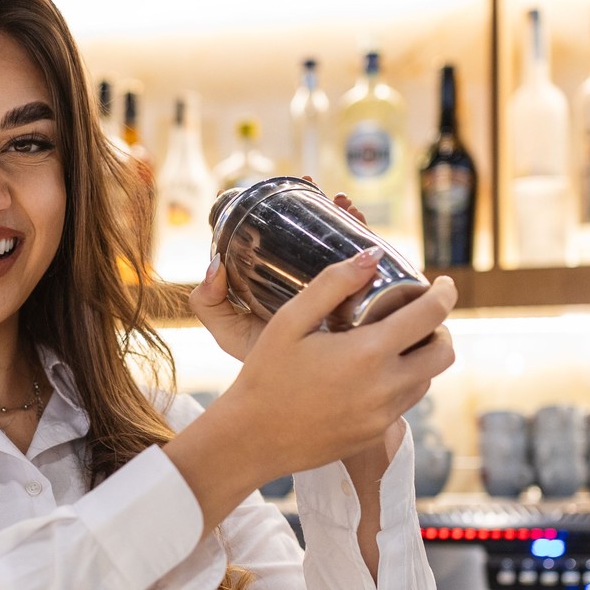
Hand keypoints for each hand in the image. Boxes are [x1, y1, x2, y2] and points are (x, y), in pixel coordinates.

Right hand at [165, 256, 456, 528]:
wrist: (252, 439)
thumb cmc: (265, 376)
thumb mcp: (290, 321)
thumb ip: (333, 283)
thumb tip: (372, 256)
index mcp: (368, 352)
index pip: (431, 315)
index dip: (444, 294)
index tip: (442, 284)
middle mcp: (385, 387)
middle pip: (444, 353)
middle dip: (440, 329)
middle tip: (420, 317)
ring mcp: (383, 415)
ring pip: (428, 380)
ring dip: (421, 358)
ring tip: (393, 344)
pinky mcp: (375, 434)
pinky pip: (405, 403)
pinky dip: (401, 383)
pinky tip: (372, 375)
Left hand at [188, 189, 373, 360]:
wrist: (299, 403)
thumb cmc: (262, 366)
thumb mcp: (230, 332)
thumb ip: (209, 304)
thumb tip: (215, 264)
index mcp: (288, 280)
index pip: (296, 237)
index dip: (297, 209)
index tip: (299, 187)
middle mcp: (319, 283)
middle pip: (327, 236)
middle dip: (328, 209)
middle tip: (323, 191)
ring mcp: (346, 293)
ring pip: (353, 249)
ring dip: (353, 222)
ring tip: (346, 206)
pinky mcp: (370, 309)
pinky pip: (380, 275)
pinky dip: (379, 253)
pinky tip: (373, 241)